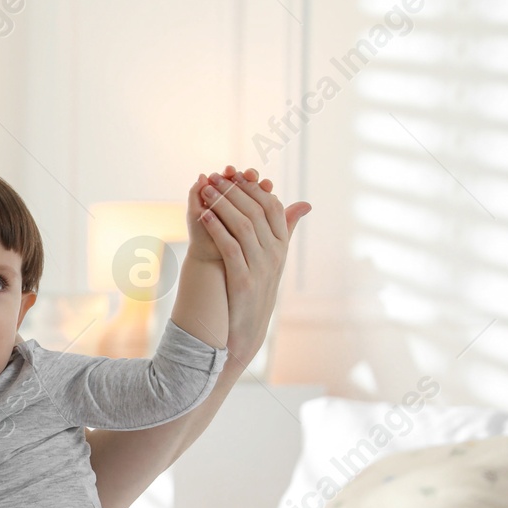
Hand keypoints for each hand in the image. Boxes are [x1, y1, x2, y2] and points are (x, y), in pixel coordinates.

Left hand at [195, 166, 310, 370]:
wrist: (246, 332)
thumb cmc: (257, 292)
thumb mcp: (274, 260)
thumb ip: (285, 230)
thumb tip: (304, 203)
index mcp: (282, 246)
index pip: (272, 206)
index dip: (252, 188)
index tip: (233, 175)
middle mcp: (275, 255)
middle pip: (256, 211)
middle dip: (234, 191)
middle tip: (215, 177)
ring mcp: (261, 268)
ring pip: (243, 225)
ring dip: (223, 204)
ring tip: (205, 191)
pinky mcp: (244, 281)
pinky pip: (231, 247)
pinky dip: (217, 228)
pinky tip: (203, 216)